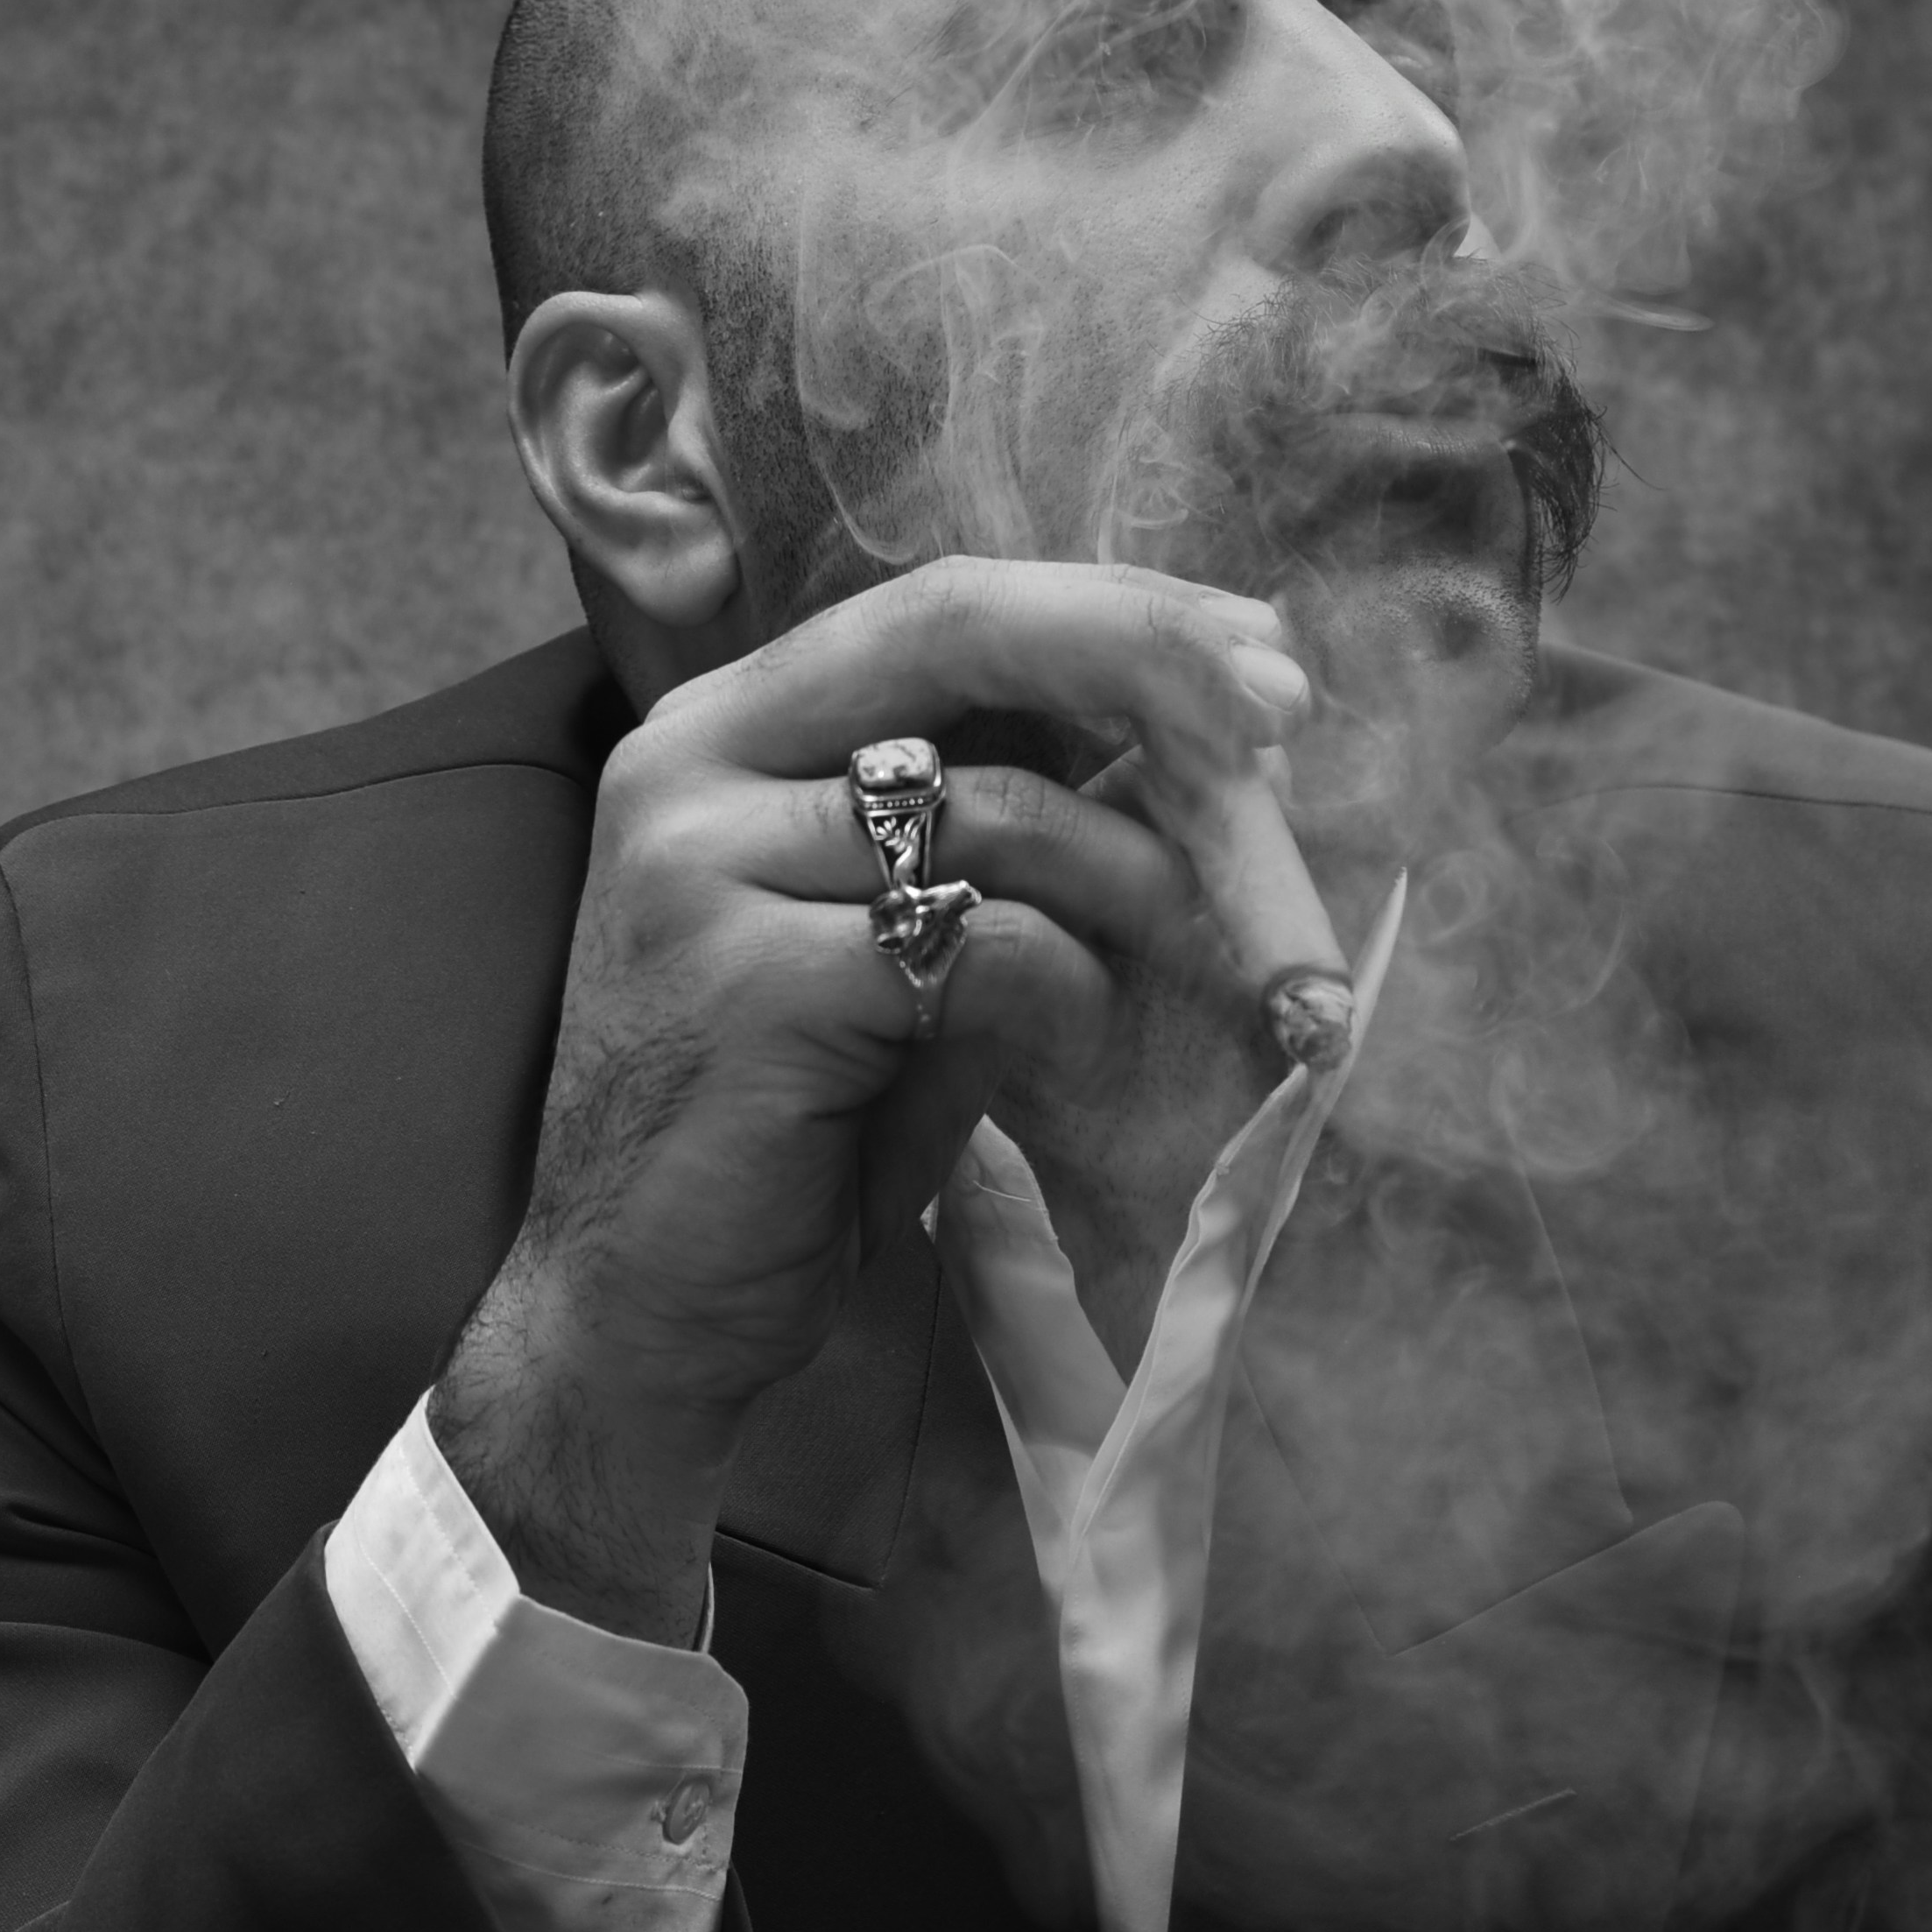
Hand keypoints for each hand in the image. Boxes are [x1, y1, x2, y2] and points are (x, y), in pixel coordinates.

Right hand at [435, 558, 1314, 1634]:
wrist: (648, 1325)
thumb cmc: (792, 1137)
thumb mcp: (898, 948)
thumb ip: (996, 837)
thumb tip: (1194, 747)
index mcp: (723, 732)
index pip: (941, 605)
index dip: (1113, 612)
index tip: (1258, 650)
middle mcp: (688, 763)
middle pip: (959, 630)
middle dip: (1147, 654)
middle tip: (1283, 707)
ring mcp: (701, 863)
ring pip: (996, 811)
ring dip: (1132, 890)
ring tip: (1165, 977)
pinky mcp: (751, 979)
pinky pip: (986, 943)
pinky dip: (1064, 994)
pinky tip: (1053, 1053)